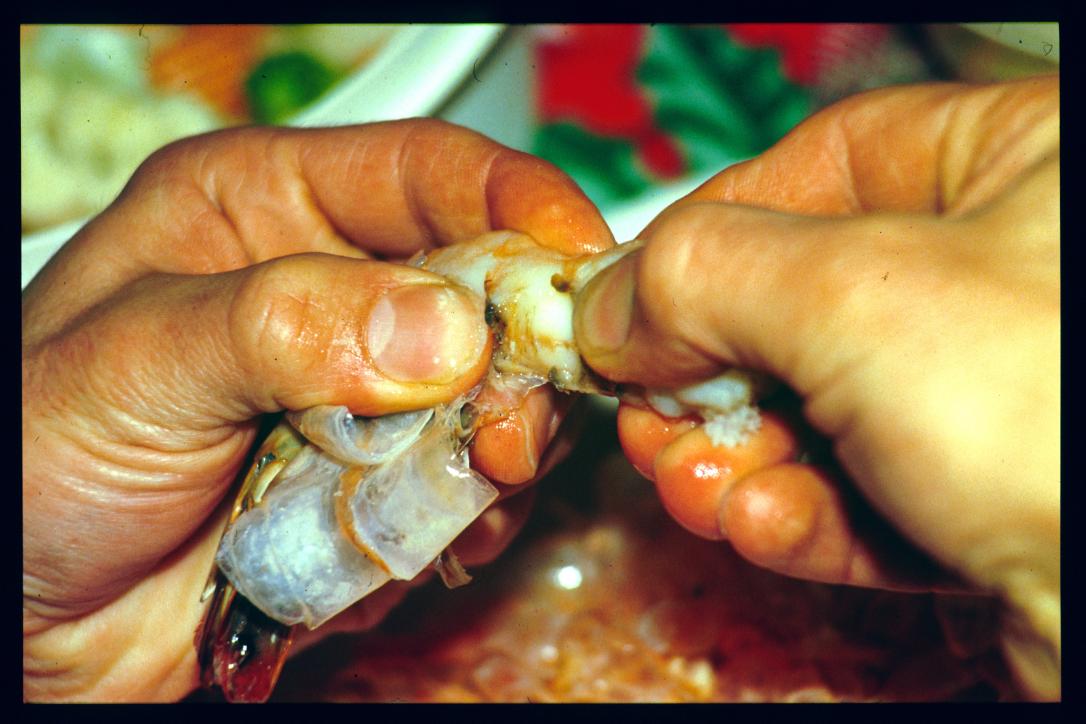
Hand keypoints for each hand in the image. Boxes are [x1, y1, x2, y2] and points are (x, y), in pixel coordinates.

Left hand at [23, 120, 613, 700]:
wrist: (24, 621)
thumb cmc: (30, 461)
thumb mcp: (132, 364)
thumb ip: (281, 327)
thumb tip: (445, 332)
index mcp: (264, 209)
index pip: (426, 170)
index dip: (518, 200)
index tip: (581, 261)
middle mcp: (329, 292)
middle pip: (484, 290)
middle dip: (515, 359)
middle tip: (513, 428)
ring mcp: (362, 392)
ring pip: (490, 397)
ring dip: (491, 452)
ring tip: (455, 495)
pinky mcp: (379, 477)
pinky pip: (466, 485)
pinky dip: (464, 516)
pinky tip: (420, 538)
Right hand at [573, 76, 1058, 698]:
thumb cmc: (1061, 412)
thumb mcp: (853, 297)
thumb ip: (704, 276)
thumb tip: (613, 301)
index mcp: (1022, 167)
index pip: (827, 164)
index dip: (713, 229)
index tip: (633, 294)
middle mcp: (1012, 280)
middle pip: (803, 306)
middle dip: (710, 376)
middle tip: (650, 414)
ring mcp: (1002, 399)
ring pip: (820, 415)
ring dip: (736, 460)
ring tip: (697, 485)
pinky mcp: (989, 503)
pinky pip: (864, 495)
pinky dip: (797, 517)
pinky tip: (760, 527)